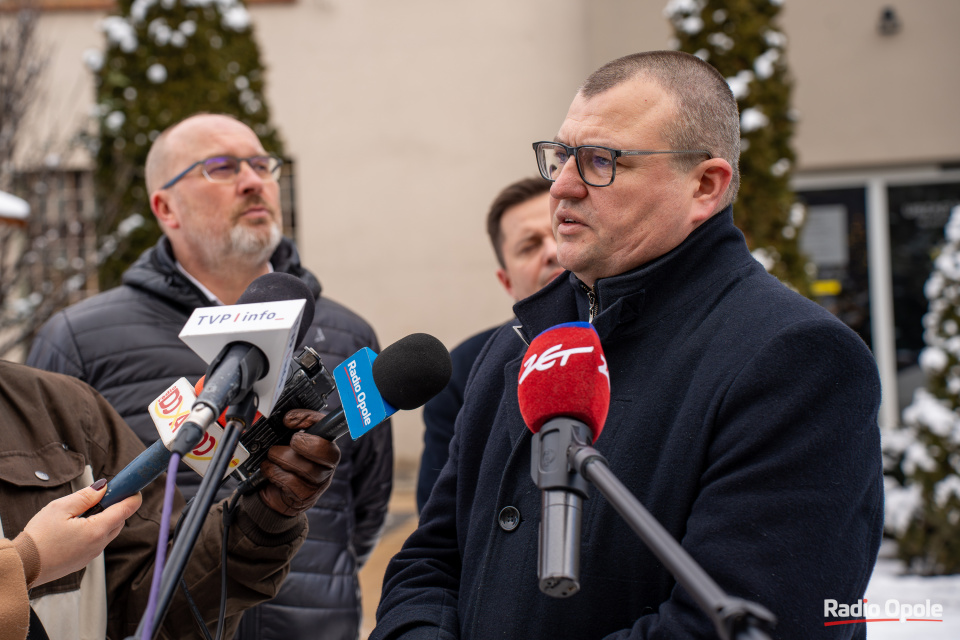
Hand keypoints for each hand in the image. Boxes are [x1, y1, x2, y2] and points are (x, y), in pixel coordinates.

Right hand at [22, 481, 141, 586]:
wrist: (24, 566)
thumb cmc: (39, 538)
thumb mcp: (60, 508)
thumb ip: (85, 496)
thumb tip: (103, 487)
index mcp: (97, 530)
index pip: (126, 510)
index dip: (132, 496)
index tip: (133, 487)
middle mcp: (99, 544)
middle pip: (119, 521)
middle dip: (116, 507)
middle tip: (103, 496)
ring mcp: (92, 554)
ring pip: (109, 532)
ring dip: (105, 519)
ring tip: (84, 512)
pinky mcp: (84, 560)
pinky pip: (97, 542)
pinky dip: (94, 531)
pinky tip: (76, 527)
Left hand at [258, 409, 340, 515]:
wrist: (273, 493)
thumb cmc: (282, 464)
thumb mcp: (285, 442)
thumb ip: (289, 429)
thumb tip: (287, 418)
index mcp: (325, 443)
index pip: (328, 426)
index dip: (309, 419)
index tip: (288, 420)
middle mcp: (327, 463)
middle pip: (326, 450)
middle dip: (302, 443)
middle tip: (288, 442)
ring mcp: (319, 481)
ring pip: (306, 467)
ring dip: (282, 459)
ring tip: (272, 457)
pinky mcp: (306, 496)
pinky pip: (292, 483)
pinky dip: (275, 474)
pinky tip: (269, 471)